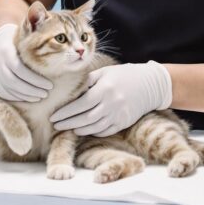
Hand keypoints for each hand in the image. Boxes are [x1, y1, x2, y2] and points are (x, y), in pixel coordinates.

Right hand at [0, 23, 52, 101]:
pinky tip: (29, 97)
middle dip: (32, 90)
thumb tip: (70, 53)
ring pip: (9, 89)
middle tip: (46, 93)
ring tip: (40, 96)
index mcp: (5, 50)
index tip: (49, 85)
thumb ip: (40, 46)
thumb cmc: (21, 41)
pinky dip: (17, 97)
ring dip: (26, 95)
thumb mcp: (27, 40)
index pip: (20, 69)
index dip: (35, 79)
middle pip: (14, 81)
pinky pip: (3, 93)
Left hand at [51, 61, 171, 136]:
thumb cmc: (124, 75)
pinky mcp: (123, 123)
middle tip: (56, 125)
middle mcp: (111, 104)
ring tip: (69, 128)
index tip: (53, 116)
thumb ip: (87, 81)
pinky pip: (105, 131)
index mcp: (104, 89)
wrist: (150, 84)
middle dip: (68, 123)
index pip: (80, 104)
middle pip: (85, 118)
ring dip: (79, 129)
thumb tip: (70, 90)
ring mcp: (118, 115)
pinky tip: (84, 129)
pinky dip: (93, 131)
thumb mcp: (105, 72)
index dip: (65, 112)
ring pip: (94, 127)